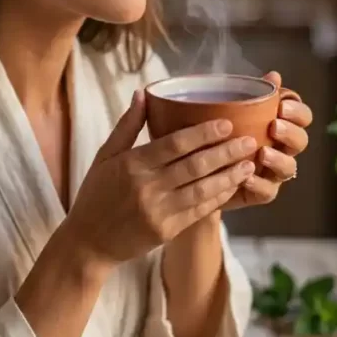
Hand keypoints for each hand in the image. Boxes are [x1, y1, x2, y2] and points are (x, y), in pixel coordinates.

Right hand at [61, 90, 256, 269]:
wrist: (88, 243)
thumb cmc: (95, 195)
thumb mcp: (104, 156)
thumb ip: (127, 126)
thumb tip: (143, 93)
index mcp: (132, 164)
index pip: (174, 144)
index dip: (203, 133)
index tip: (226, 123)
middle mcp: (147, 187)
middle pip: (195, 166)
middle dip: (226, 152)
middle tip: (249, 140)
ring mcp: (159, 211)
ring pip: (202, 189)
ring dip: (229, 176)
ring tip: (249, 163)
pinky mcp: (167, 231)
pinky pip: (199, 210)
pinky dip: (218, 197)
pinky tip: (233, 186)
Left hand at [222, 71, 312, 210]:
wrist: (197, 167)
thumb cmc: (220, 132)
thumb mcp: (230, 110)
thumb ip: (252, 94)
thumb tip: (274, 75)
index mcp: (280, 124)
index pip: (302, 116)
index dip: (298, 111)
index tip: (282, 106)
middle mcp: (282, 148)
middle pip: (301, 141)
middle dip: (291, 133)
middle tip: (274, 126)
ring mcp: (273, 172)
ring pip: (289, 168)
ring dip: (278, 159)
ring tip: (262, 153)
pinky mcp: (260, 192)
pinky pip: (268, 192)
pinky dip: (259, 184)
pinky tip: (246, 176)